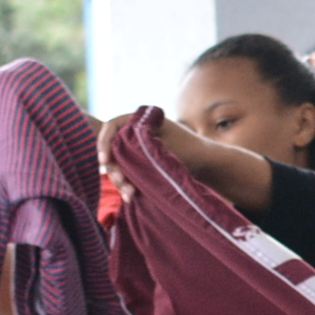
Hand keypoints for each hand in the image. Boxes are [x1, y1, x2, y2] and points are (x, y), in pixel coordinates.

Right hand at [103, 109, 273, 209]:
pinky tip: (131, 196)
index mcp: (143, 119)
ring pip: (120, 162)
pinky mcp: (144, 162)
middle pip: (114, 147)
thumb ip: (138, 147)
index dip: (104, 142)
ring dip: (121, 179)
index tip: (105, 161)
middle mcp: (139, 131)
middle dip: (114, 167)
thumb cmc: (191, 152)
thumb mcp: (163, 148)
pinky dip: (128, 182)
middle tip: (121, 183)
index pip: (113, 126)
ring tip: (130, 195)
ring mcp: (140, 147)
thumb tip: (114, 151)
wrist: (210, 164)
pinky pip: (129, 171)